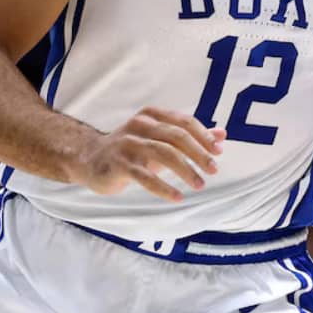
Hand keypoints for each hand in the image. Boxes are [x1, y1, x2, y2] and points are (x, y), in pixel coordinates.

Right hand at [73, 107, 224, 201]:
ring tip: (199, 185)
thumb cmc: (132, 148)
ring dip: (185, 170)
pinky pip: (145, 176)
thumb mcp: (160, 139)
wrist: (90, 158)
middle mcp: (140, 125)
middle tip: (213, 170)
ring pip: (163, 153)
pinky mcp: (119, 164)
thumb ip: (190, 137)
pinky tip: (178, 197)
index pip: (183, 122)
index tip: (218, 152)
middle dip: (198, 153)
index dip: (203, 136)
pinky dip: (164, 187)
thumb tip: (223, 135)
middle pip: (176, 136)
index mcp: (152, 116)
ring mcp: (128, 144)